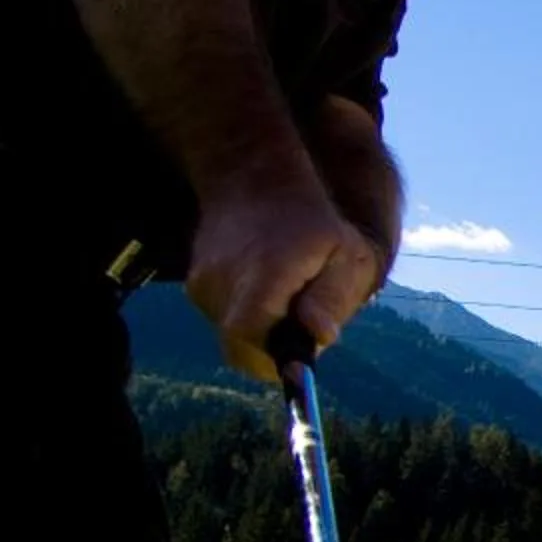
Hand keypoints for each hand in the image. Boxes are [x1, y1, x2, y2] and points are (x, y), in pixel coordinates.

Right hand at [186, 167, 382, 379]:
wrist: (256, 180)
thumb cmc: (314, 222)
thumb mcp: (346, 256)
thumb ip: (333, 298)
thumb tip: (321, 337)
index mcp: (262, 277)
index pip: (250, 340)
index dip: (275, 360)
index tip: (300, 361)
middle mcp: (222, 282)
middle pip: (242, 350)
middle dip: (275, 350)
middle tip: (303, 322)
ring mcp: (202, 284)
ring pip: (234, 338)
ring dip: (264, 330)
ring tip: (287, 292)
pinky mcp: (196, 286)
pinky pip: (225, 320)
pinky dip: (249, 315)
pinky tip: (266, 284)